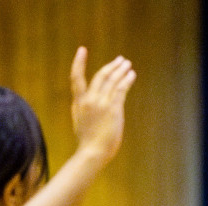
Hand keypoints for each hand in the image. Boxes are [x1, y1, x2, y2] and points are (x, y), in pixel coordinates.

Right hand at [69, 49, 135, 167]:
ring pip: (112, 80)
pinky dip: (127, 80)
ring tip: (127, 64)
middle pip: (101, 76)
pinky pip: (121, 89)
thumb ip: (82, 108)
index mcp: (79, 102)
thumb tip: (85, 101)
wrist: (92, 153)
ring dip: (121, 70)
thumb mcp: (79, 121)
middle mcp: (89, 100)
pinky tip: (131, 75)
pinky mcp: (113, 109)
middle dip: (111, 66)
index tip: (82, 50)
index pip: (76, 78)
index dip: (78, 62)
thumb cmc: (87, 142)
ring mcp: (101, 104)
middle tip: (120, 59)